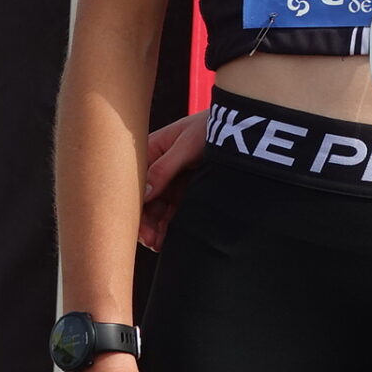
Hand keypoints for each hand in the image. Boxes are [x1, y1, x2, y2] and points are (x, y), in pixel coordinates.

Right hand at [136, 111, 207, 251]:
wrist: (238, 129)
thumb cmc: (207, 128)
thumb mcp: (185, 145)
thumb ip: (164, 168)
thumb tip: (143, 194)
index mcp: (151, 152)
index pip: (133, 183)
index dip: (133, 205)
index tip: (137, 225)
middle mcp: (157, 169)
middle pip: (143, 200)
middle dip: (144, 222)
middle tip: (150, 240)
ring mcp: (171, 181)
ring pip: (157, 210)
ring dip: (155, 227)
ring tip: (159, 244)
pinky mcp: (185, 191)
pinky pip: (173, 211)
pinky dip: (169, 225)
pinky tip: (168, 239)